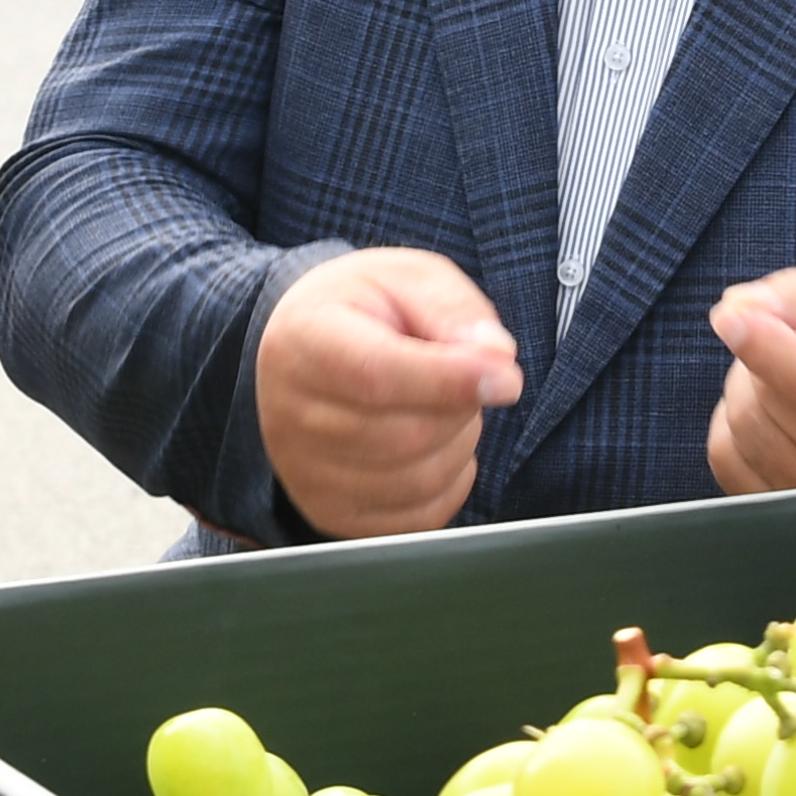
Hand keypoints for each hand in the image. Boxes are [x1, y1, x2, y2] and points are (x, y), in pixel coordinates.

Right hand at [253, 248, 520, 536]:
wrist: (308, 348)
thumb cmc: (364, 310)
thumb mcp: (408, 278)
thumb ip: (452, 310)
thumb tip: (496, 357)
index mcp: (303, 341)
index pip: (376, 377)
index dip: (449, 382)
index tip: (506, 378)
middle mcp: (289, 415)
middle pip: (406, 435)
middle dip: (461, 406)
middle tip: (462, 372)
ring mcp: (305, 474)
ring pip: (419, 480)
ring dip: (459, 442)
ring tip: (444, 403)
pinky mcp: (331, 512)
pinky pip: (420, 516)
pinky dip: (452, 481)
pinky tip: (437, 442)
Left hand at [705, 262, 795, 494]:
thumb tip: (737, 311)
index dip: (769, 350)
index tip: (734, 316)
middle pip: (768, 398)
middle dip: (763, 350)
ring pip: (741, 423)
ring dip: (749, 384)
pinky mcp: (794, 511)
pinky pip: (727, 453)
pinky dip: (736, 420)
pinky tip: (778, 407)